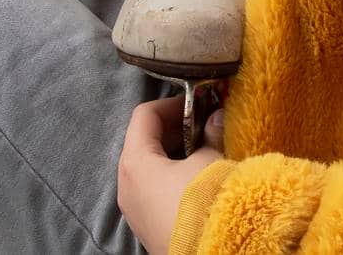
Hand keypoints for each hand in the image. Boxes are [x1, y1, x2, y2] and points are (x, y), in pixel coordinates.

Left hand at [117, 97, 225, 254]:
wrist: (206, 254)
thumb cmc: (201, 201)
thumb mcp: (211, 160)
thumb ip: (212, 133)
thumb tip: (216, 117)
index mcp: (134, 161)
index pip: (144, 115)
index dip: (172, 103)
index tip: (198, 102)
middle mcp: (125, 184)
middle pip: (142, 141)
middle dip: (174, 127)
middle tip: (204, 123)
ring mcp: (133, 208)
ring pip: (148, 167)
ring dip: (174, 152)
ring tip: (204, 149)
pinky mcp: (145, 225)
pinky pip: (153, 189)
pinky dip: (171, 175)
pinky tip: (197, 177)